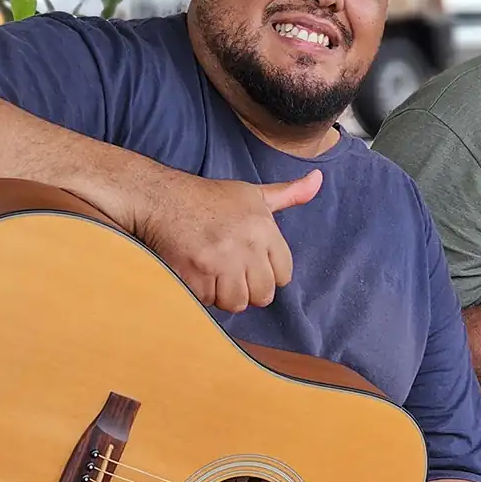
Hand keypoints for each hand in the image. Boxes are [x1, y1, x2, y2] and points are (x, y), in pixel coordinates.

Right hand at [133, 167, 322, 312]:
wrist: (161, 198)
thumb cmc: (209, 199)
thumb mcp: (253, 193)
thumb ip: (290, 194)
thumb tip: (319, 178)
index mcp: (264, 229)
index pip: (284, 274)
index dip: (266, 272)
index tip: (249, 261)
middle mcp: (247, 246)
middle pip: (263, 295)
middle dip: (247, 288)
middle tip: (229, 270)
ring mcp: (221, 263)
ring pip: (237, 303)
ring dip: (223, 294)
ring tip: (211, 271)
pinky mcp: (195, 276)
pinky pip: (208, 302)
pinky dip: (200, 293)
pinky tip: (193, 272)